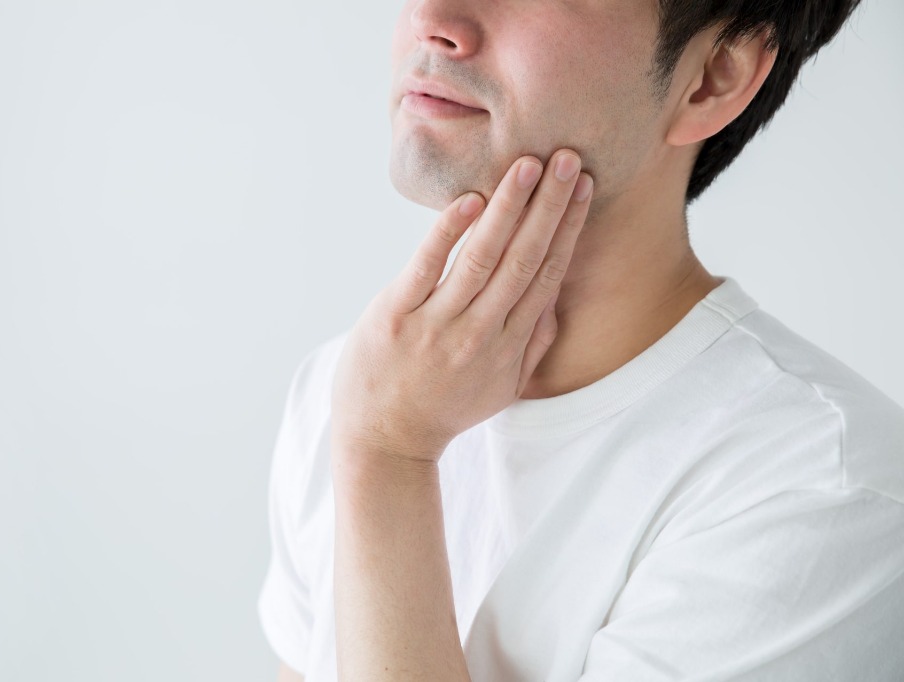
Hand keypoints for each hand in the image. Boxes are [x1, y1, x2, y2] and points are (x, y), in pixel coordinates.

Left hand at [331, 150, 592, 466]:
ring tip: (528, 166)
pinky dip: (450, 233)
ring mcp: (438, 324)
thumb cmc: (445, 408)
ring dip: (509, 209)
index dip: (567, 228)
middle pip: (524, 259)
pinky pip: (427, 267)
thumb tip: (555, 299)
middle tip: (566, 156)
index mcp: (510, 345)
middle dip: (548, 206)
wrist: (385, 441)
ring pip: (482, 258)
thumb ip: (533, 344)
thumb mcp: (502, 388)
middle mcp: (481, 332)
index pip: (546, 274)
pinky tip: (471, 200)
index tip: (583, 186)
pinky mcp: (396, 316)